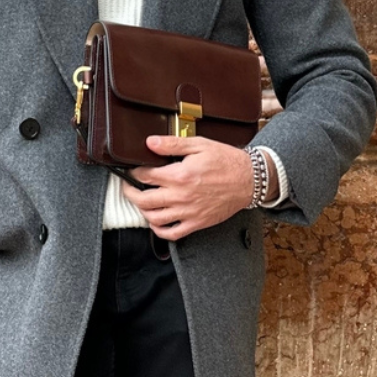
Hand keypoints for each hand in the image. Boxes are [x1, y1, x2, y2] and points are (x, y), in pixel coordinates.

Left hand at [120, 134, 254, 240]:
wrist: (248, 180)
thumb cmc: (226, 161)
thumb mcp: (199, 145)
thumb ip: (172, 144)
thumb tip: (150, 142)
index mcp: (180, 175)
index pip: (145, 176)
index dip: (134, 172)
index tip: (132, 170)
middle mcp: (181, 196)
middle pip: (143, 200)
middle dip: (130, 192)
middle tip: (128, 187)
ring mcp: (188, 212)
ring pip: (154, 218)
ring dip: (142, 211)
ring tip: (141, 202)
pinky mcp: (196, 223)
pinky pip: (172, 233)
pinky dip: (159, 230)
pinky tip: (156, 221)